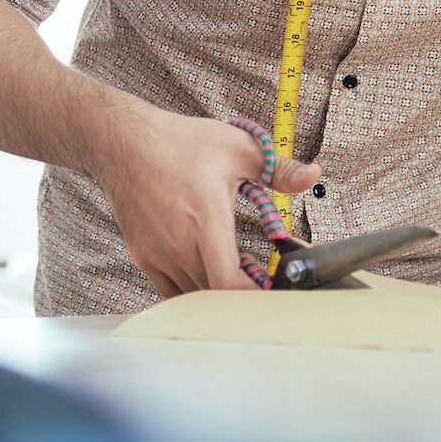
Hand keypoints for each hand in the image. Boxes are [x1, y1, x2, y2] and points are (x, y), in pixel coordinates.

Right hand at [91, 104, 320, 298]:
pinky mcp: (144, 258)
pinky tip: (210, 271)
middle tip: (267, 283)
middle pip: (215, 296)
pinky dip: (194, 290)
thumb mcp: (240, 147)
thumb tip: (314, 175)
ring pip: (194, 296)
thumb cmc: (182, 144)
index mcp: (207, 220)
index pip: (228, 283)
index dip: (254, 298)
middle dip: (244, 295)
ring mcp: (158, 256)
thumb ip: (280, 168)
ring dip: (219, 293)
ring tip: (242, 274)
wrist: (126, 143)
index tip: (274, 294)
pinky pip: (172, 290)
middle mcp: (179, 245)